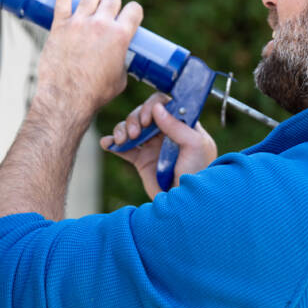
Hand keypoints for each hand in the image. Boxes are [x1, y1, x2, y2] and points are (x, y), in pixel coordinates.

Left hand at [32, 0, 142, 118]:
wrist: (67, 99)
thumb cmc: (95, 93)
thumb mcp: (121, 78)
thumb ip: (122, 60)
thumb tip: (119, 56)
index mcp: (120, 37)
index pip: (134, 9)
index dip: (133, 13)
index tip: (129, 17)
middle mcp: (101, 25)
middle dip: (113, 7)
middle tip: (108, 18)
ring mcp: (79, 23)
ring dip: (94, 0)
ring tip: (91, 9)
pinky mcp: (60, 25)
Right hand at [100, 92, 217, 198]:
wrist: (188, 202)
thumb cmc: (199, 172)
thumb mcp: (195, 146)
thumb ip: (177, 126)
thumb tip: (157, 108)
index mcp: (181, 125)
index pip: (164, 105)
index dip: (152, 106)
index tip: (148, 118)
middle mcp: (165, 133)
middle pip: (143, 114)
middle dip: (135, 118)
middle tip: (136, 132)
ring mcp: (152, 147)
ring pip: (131, 128)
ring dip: (122, 129)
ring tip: (122, 141)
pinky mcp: (141, 161)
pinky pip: (123, 148)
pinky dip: (112, 143)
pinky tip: (107, 143)